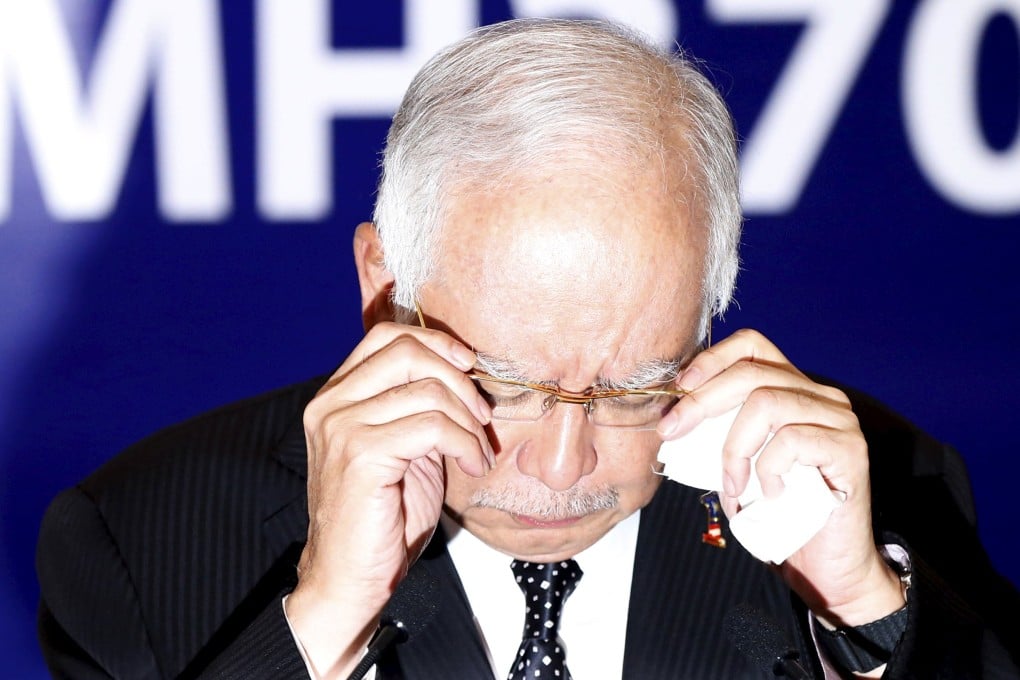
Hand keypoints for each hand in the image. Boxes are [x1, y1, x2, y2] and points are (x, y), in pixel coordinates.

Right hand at [284, 322, 493, 677]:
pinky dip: (465, 444)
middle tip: (480, 417)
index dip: (436, 342)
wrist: (350, 577)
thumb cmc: (382, 517)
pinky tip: (470, 466)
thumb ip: (418, 406)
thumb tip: (464, 372)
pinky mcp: (360, 455)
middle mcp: (330, 404)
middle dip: (458, 379)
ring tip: (477, 452)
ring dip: (468, 421)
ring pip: (427, 390)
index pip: (387, 336)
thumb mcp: (405, 446)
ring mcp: (341, 427)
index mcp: (336, 396)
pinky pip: (433, 427)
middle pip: (407, 351)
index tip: (469, 367)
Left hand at [657, 329, 903, 628]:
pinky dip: (767, 468)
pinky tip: (767, 493)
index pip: (752, 346)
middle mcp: (820, 395)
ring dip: (733, 448)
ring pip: (766, 404)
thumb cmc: (779, 513)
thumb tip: (671, 419)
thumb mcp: (740, 463)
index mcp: (793, 389)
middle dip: (700, 402)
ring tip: (731, 486)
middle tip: (671, 433)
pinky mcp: (849, 449)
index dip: (712, 359)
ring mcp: (838, 419)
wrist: (827, 563)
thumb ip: (719, 432)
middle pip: (750, 374)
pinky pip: (792, 440)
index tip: (679, 388)